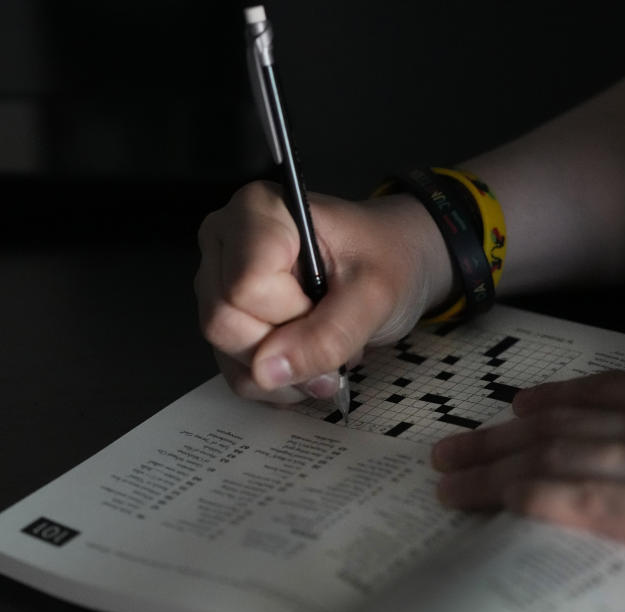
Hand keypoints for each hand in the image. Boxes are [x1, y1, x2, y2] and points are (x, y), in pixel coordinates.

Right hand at [195, 180, 450, 402]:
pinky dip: (281, 380)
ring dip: (288, 371)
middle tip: (335, 332)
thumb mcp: (375, 295)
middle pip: (225, 322)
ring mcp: (220, 280)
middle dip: (288, 348)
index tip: (329, 299)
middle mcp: (226, 240)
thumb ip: (328, 335)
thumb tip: (267, 371)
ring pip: (227, 353)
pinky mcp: (226, 316)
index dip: (292, 311)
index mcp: (259, 210)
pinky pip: (236, 370)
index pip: (246, 287)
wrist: (397, 261)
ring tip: (329, 344)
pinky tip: (310, 358)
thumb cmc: (387, 257)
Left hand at [432, 335, 624, 611]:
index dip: (560, 397)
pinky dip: (525, 495)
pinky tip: (489, 499)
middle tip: (454, 441)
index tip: (520, 404)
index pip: (614, 392)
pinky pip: (578, 499)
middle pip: (568, 424)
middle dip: (504, 434)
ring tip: (448, 473)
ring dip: (495, 465)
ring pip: (557, 458)